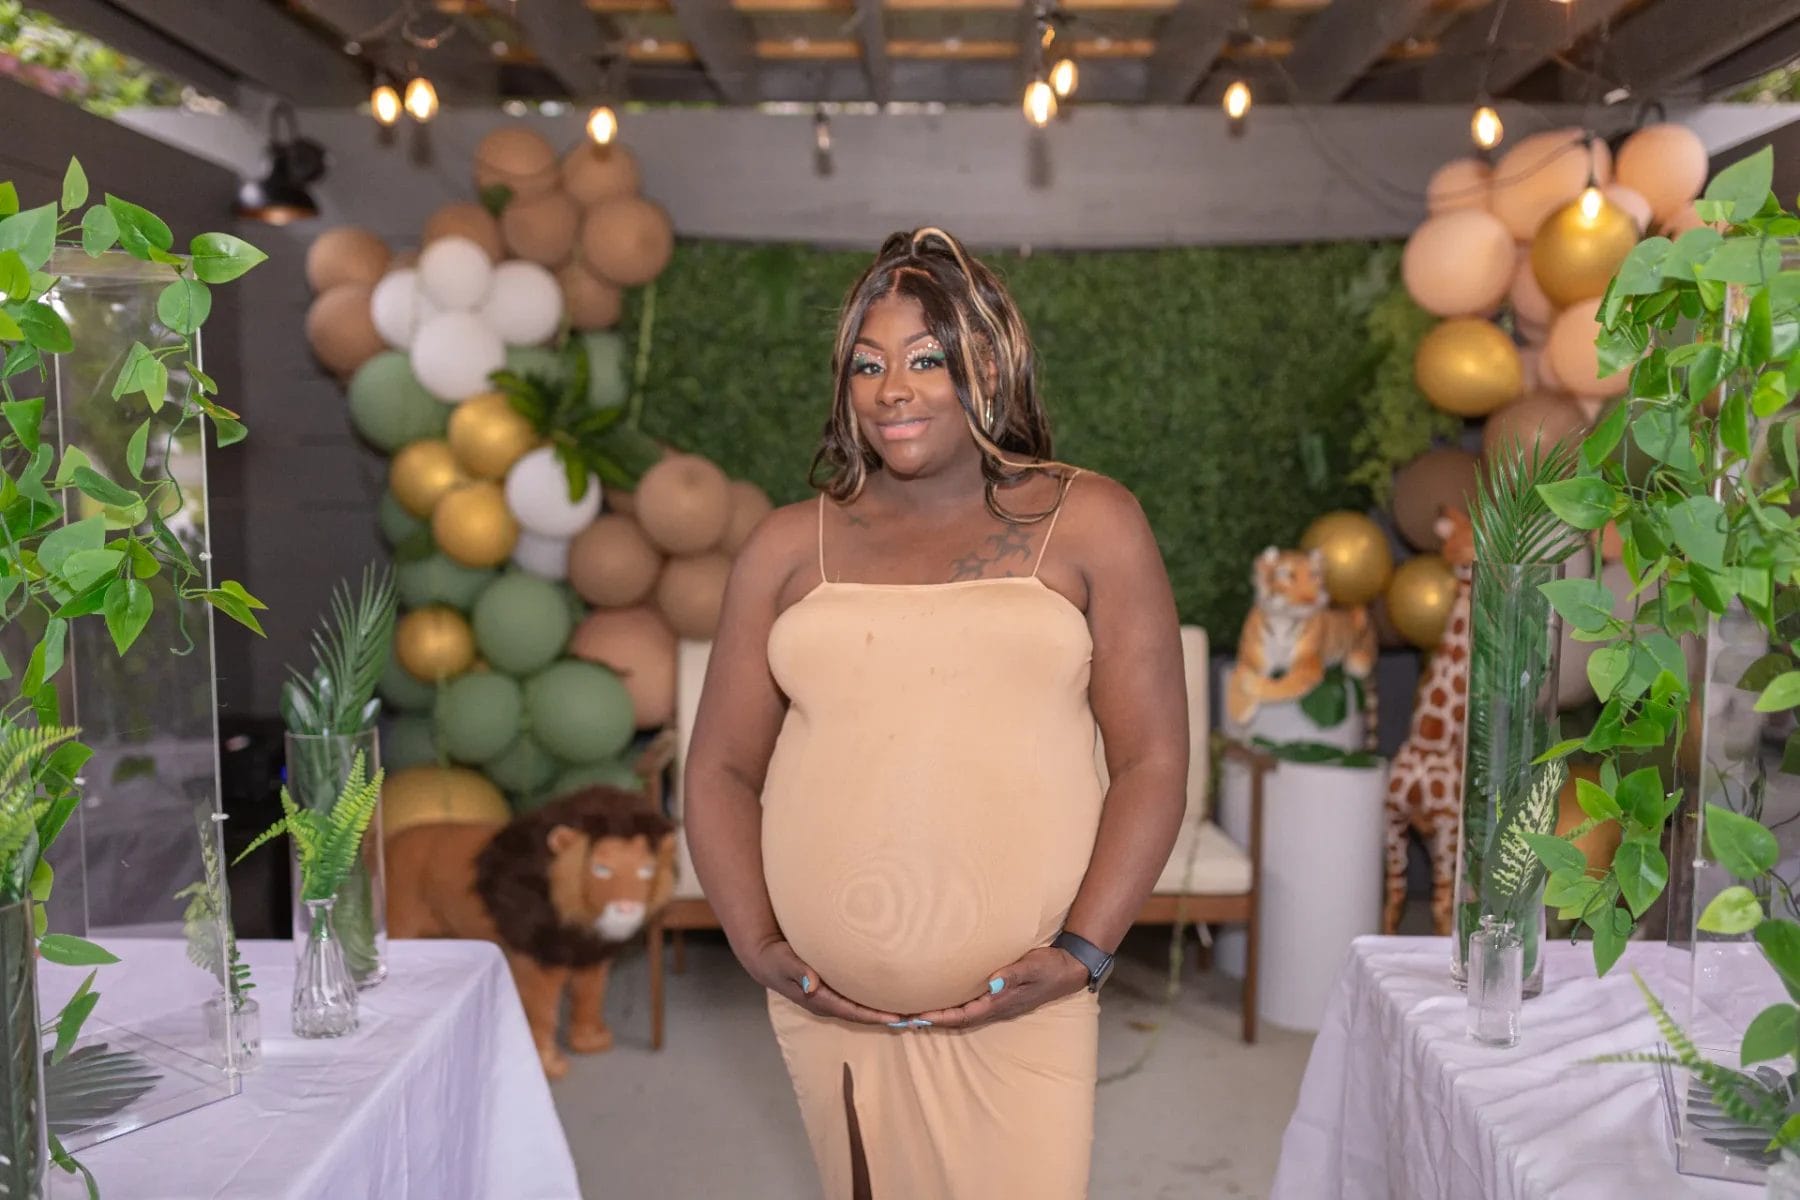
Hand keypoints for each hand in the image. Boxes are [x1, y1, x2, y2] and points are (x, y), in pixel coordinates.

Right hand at [743, 935, 903, 1027]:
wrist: (766, 958)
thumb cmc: (775, 958)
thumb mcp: (783, 961)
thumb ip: (797, 971)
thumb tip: (812, 985)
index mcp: (819, 1000)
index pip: (853, 1012)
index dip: (876, 1016)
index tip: (899, 1018)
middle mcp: (828, 1004)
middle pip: (863, 1016)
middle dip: (887, 1017)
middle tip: (915, 1016)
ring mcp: (831, 999)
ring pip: (862, 1009)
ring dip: (884, 1011)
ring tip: (910, 1009)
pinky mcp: (833, 990)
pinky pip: (858, 999)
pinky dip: (875, 999)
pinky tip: (890, 994)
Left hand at [909, 946, 1090, 1030]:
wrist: (1069, 968)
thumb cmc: (1050, 966)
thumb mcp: (1033, 967)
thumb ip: (1013, 974)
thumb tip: (990, 984)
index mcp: (999, 1004)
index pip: (962, 1016)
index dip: (938, 1018)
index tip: (915, 1018)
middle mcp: (994, 1008)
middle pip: (955, 1020)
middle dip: (928, 1021)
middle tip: (899, 1019)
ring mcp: (995, 1004)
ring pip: (960, 1015)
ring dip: (936, 1016)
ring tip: (909, 1013)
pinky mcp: (996, 996)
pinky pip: (967, 1006)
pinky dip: (949, 1007)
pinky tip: (937, 1000)